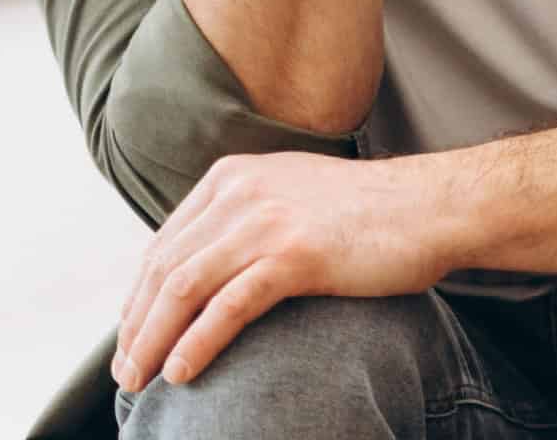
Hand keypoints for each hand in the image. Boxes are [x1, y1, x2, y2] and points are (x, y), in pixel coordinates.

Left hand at [111, 152, 460, 393]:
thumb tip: (207, 264)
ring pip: (184, 289)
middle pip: (164, 268)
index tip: (131, 336)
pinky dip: (198, 343)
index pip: (164, 243)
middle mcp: (241, 192)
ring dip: (153, 341)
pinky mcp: (294, 255)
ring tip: (140, 380)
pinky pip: (228, 306)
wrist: (432, 206)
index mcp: (233, 176)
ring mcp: (266, 222)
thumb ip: (247, 216)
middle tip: (124, 373)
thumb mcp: (292, 195)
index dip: (138, 297)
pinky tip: (182, 371)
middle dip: (135, 326)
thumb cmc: (370, 212)